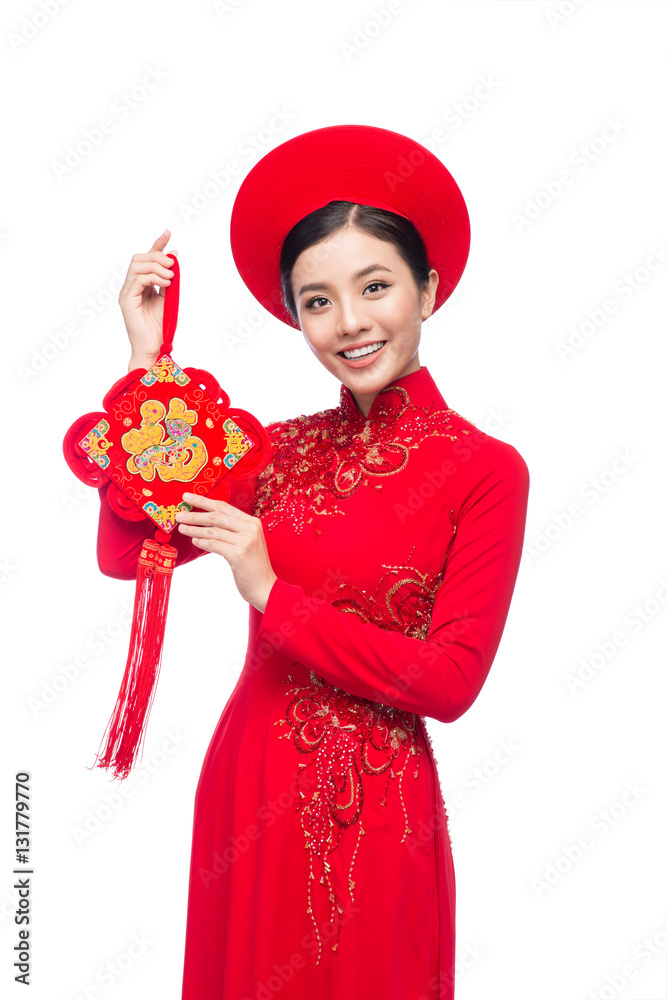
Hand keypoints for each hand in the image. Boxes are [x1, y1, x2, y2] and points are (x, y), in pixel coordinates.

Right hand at [118, 229, 177, 370]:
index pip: (146, 259)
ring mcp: (127, 293)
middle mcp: (131, 286)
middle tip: (173, 265)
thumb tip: (173, 257)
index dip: (156, 244)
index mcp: (141, 285)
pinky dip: (154, 278)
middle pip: (139, 258)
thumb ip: (169, 279)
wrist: (154, 349)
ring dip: (157, 267)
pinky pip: (138, 279)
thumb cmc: (160, 328)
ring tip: (171, 277)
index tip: (168, 233)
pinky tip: (166, 283)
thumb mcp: (169, 298)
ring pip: (137, 266)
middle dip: (157, 256)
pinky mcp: (127, 300)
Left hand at [174, 493, 276, 612]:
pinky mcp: (239, 554)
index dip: (204, 500)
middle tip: (179, 514)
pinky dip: (202, 542)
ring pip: (213, 530)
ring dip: (195, 528)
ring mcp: (246, 541)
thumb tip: (206, 521)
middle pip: (217, 516)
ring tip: (182, 528)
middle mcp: (250, 529)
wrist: (265, 588)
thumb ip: (232, 530)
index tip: (188, 497)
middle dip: (195, 514)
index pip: (224, 507)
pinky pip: (214, 544)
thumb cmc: (253, 566)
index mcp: (252, 522)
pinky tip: (194, 540)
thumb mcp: (247, 542)